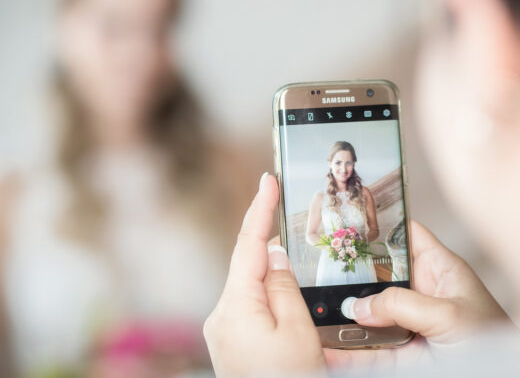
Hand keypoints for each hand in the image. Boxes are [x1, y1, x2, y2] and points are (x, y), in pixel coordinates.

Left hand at [204, 174, 324, 376]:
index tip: (268, 178)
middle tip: (281, 204)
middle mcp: (222, 315)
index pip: (249, 245)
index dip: (260, 208)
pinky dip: (267, 288)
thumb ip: (283, 287)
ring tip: (290, 247)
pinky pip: (250, 302)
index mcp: (236, 308)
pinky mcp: (232, 341)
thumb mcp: (297, 333)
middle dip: (265, 233)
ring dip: (269, 265)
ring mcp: (224, 330)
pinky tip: (283, 288)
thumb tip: (273, 254)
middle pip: (247, 262)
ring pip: (250, 283)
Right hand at [325, 220, 510, 368]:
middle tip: (314, 271)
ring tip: (311, 313)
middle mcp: (422, 295)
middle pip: (377, 277)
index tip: (347, 220)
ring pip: (367, 317)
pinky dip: (345, 355)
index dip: (380, 226)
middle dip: (348, 276)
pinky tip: (325, 352)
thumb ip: (403, 305)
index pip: (405, 236)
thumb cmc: (497, 343)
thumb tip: (359, 306)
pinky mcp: (403, 357)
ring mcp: (410, 327)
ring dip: (340, 318)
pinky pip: (368, 354)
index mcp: (440, 270)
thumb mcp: (451, 316)